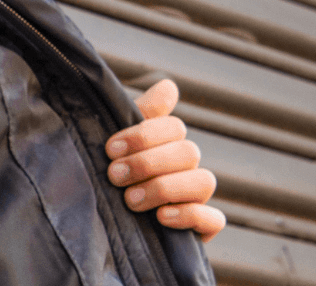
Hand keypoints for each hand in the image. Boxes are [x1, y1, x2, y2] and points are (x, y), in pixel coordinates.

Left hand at [103, 79, 224, 241]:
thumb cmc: (109, 177)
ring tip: (131, 200)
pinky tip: (161, 217)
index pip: (173, 127)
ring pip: (203, 181)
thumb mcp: (115, 145)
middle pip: (187, 152)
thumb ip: (140, 114)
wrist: (101, 228)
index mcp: (167, 144)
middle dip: (147, 163)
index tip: (110, 149)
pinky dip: (189, 215)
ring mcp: (196, 198)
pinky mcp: (201, 228)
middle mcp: (186, 168)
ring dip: (164, 188)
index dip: (143, 135)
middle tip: (114, 176)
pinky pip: (214, 219)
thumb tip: (168, 86)